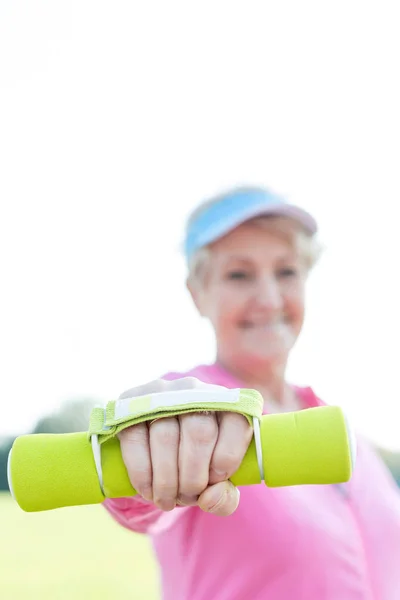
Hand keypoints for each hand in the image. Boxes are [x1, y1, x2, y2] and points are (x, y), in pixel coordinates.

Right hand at [117, 377, 252, 515]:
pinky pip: (135, 439)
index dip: (228, 458)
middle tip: (187, 498)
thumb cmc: (193, 464)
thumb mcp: (214, 481)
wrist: (151, 448)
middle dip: (193, 477)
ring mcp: (161, 394)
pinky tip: (147, 490)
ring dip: (166, 480)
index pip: (236, 422)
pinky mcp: (131, 403)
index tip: (216, 480)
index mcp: (225, 403)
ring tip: (167, 500)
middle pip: (199, 432)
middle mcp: (194, 391)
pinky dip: (142, 473)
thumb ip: (224, 496)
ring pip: (165, 436)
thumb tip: (209, 499)